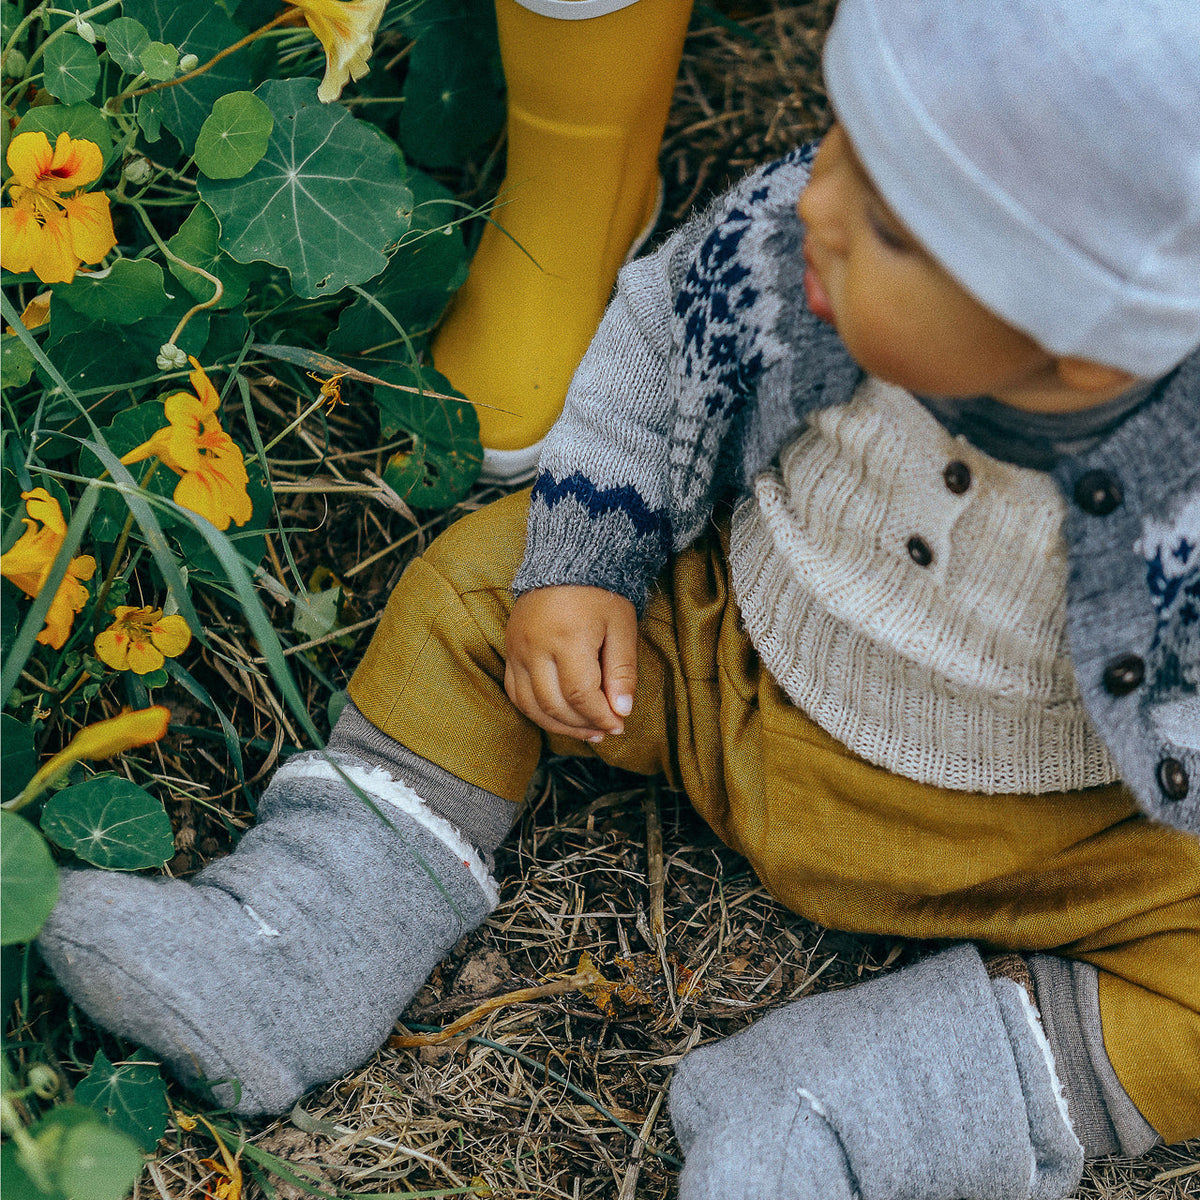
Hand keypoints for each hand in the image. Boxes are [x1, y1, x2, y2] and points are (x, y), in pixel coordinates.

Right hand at [504, 585, 636, 741]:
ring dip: (559, 725)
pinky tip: (558, 716)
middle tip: (606, 730)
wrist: (567, 561)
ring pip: (531, 704)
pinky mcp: (509, 650)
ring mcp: (518, 649)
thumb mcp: (622, 627)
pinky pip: (515, 692)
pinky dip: (536, 711)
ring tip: (585, 730)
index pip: (580, 695)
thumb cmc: (600, 593)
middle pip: (554, 704)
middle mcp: (536, 647)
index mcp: (567, 638)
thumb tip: (622, 711)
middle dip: (583, 725)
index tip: (618, 724)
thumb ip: (622, 671)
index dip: (600, 716)